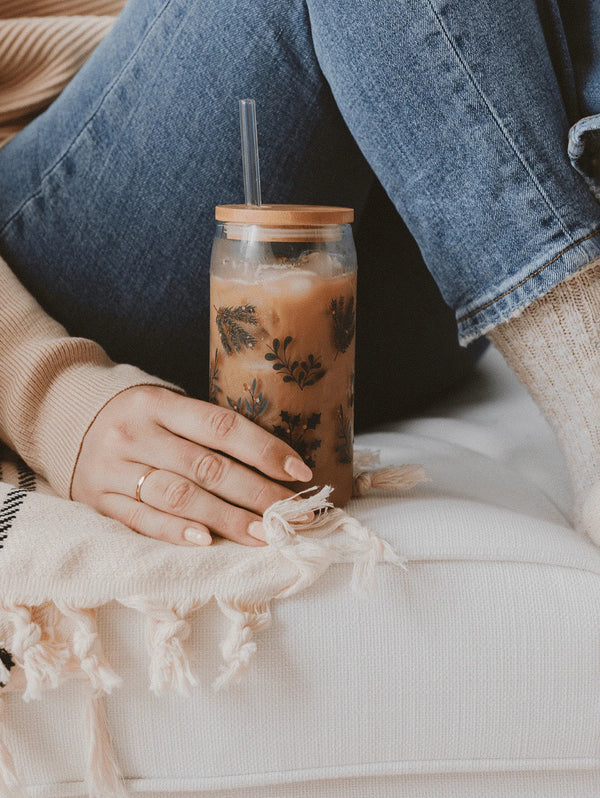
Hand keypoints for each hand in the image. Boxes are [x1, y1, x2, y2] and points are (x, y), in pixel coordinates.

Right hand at [71, 386, 311, 546]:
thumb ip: (205, 427)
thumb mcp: (166, 403)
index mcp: (159, 403)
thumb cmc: (136, 413)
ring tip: (265, 534)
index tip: (299, 472)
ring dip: (227, 519)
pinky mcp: (98, 500)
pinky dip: (177, 532)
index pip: (221, 427)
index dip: (264, 449)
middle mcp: (136, 434)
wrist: (63, 415)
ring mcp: (114, 469)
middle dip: (257, 494)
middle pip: (207, 468)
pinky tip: (209, 541)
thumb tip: (272, 459)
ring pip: (179, 497)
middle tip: (292, 514)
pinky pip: (142, 520)